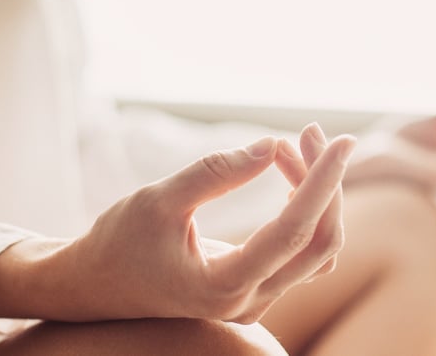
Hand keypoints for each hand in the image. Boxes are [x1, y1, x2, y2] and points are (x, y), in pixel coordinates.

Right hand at [0, 125, 354, 323]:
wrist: (95, 285)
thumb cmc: (119, 242)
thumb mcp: (157, 200)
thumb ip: (214, 174)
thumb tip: (271, 145)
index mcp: (225, 286)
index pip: (295, 232)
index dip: (323, 182)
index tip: (340, 140)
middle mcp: (250, 303)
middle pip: (319, 242)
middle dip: (323, 183)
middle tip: (309, 132)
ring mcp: (257, 302)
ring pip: (316, 249)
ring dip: (314, 195)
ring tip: (288, 148)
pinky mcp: (256, 290)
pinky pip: (301, 254)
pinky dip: (303, 212)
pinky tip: (289, 178)